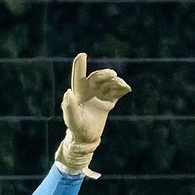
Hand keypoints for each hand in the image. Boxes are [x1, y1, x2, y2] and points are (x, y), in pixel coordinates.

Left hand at [55, 53, 130, 177]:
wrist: (86, 138)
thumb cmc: (76, 128)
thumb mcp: (72, 119)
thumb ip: (69, 106)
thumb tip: (68, 91)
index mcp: (79, 92)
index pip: (79, 76)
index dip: (80, 66)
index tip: (82, 55)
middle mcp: (90, 91)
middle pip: (97, 77)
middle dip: (104, 74)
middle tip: (112, 75)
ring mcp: (100, 95)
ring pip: (108, 83)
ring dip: (115, 81)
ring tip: (120, 84)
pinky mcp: (108, 102)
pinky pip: (116, 92)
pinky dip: (121, 89)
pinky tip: (126, 89)